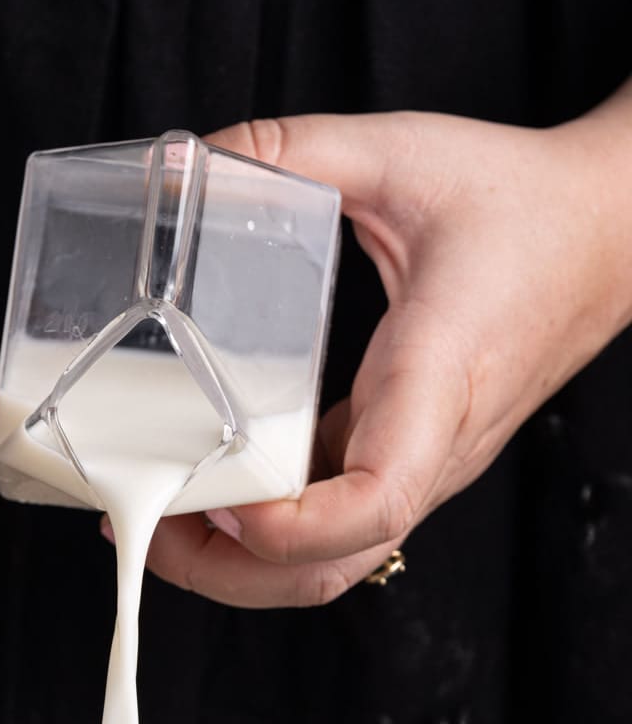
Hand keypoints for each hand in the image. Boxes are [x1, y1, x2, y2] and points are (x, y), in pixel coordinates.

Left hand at [144, 98, 631, 605]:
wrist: (611, 231)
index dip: (289, 528)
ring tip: (157, 517)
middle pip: (331, 568)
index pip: (375, 501)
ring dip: (238, 566)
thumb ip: (291, 151)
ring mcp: (424, 466)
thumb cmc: (524, 204)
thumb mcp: (404, 153)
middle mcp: (434, 447)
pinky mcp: (410, 459)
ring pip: (332, 565)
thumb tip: (177, 166)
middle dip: (226, 572)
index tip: (219, 503)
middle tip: (139, 523)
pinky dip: (264, 532)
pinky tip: (209, 492)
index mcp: (437, 378)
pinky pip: (336, 528)